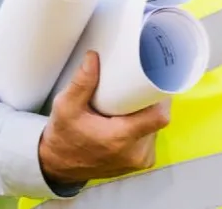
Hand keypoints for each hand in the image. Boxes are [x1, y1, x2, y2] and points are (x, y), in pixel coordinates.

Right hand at [37, 51, 170, 185]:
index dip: (160, 97)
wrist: (60, 165)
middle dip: (150, 102)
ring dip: (147, 114)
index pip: (158, 117)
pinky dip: (143, 126)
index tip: (152, 81)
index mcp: (121, 138)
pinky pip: (151, 138)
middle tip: (137, 86)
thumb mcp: (66, 106)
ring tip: (131, 101)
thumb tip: (94, 56)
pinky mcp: (140, 163)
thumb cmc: (63, 136)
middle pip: (158, 120)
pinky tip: (130, 118)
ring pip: (156, 128)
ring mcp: (140, 161)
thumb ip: (81, 82)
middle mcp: (136, 153)